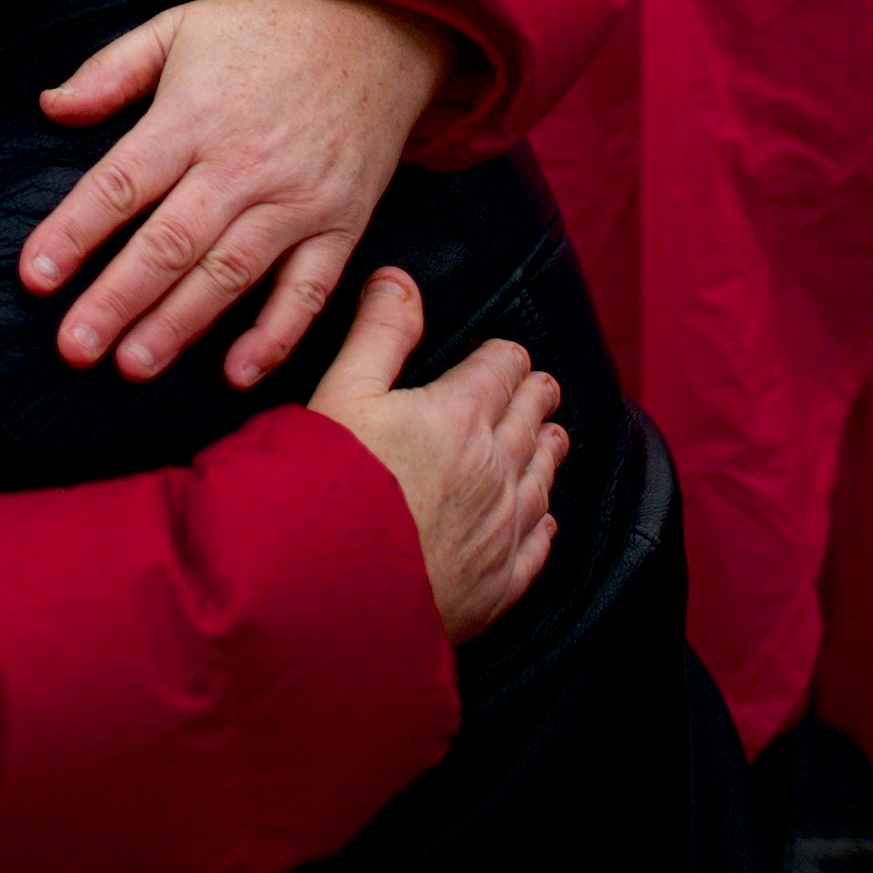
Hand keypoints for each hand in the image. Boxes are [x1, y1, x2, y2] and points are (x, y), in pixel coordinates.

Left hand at [27, 0, 450, 385]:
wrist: (376, 26)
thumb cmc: (264, 32)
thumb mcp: (178, 26)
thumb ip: (111, 70)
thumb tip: (49, 106)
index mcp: (191, 116)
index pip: (121, 183)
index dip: (74, 232)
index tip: (34, 277)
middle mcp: (241, 165)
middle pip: (169, 243)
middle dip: (116, 299)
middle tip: (74, 348)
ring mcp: (295, 199)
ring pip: (229, 274)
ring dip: (179, 325)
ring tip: (132, 365)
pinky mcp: (341, 224)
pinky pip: (308, 290)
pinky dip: (276, 335)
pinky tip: (237, 372)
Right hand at [306, 269, 562, 643]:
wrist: (323, 593)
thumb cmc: (322, 488)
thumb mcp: (340, 393)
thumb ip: (377, 334)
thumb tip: (400, 280)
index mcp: (459, 416)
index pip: (504, 367)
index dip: (504, 356)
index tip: (502, 355)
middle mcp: (495, 470)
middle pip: (533, 418)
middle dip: (534, 396)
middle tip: (538, 388)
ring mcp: (502, 530)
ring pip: (544, 478)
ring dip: (546, 451)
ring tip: (550, 438)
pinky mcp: (498, 584)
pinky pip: (538, 546)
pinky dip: (543, 524)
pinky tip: (541, 519)